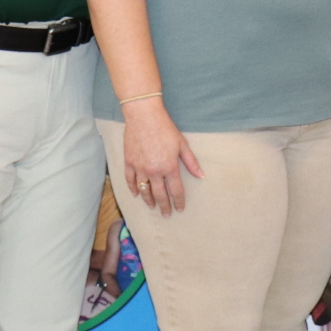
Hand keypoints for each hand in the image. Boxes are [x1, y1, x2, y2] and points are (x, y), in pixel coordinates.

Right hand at [122, 101, 202, 216]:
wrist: (144, 117)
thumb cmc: (165, 128)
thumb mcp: (182, 144)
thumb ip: (191, 162)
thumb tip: (201, 175)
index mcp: (170, 167)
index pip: (176, 190)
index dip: (179, 201)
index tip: (180, 209)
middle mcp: (154, 171)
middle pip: (160, 195)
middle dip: (164, 206)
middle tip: (166, 214)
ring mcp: (140, 168)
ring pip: (144, 190)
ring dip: (149, 200)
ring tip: (152, 207)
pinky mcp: (129, 162)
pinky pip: (131, 180)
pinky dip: (133, 189)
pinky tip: (136, 194)